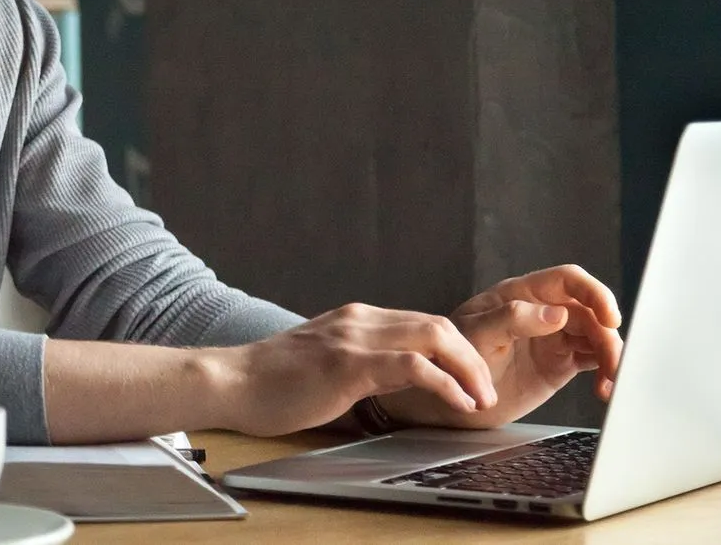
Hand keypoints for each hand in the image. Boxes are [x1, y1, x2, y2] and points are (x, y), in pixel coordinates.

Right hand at [210, 303, 499, 436]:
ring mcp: (353, 337)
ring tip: (482, 398)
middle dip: (475, 356)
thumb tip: (395, 384)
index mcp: (356, 319)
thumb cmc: (272, 382)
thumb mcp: (326, 364)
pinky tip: (457, 401)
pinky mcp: (347, 363)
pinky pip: (411, 366)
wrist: (230, 381)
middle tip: (490, 388)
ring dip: (468, 368)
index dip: (458, 349)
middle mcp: (359, 320)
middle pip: (438, 324)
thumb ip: (360, 364)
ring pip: (432, 336)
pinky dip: (444, 382)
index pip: (423, 323)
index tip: (476, 377)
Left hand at [383, 265, 624, 429]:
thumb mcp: (475, 334)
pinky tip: (604, 390)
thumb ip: (512, 320)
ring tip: (610, 383)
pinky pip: (593, 361)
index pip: (568, 280)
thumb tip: (557, 314)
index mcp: (521, 294)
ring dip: (612, 356)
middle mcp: (542, 311)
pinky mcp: (560, 363)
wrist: (445, 394)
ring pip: (597, 336)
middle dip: (608, 335)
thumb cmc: (452, 356)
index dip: (594, 293)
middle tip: (614, 364)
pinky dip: (606, 373)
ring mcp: (553, 337)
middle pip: (591, 312)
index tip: (609, 317)